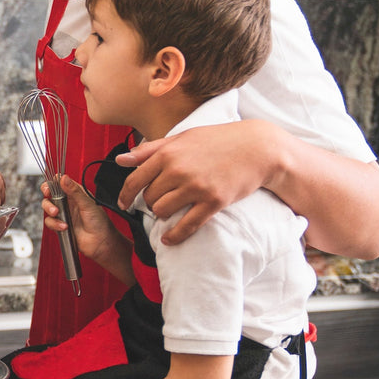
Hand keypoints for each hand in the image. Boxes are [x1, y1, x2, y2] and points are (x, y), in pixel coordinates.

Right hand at [42, 175, 115, 261]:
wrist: (101, 242)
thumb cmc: (100, 223)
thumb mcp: (88, 204)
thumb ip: (74, 191)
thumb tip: (64, 178)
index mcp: (76, 193)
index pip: (60, 183)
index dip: (52, 183)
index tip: (50, 187)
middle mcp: (68, 202)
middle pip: (50, 194)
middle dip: (48, 196)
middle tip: (49, 196)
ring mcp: (64, 214)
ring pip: (47, 208)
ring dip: (50, 210)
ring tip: (57, 214)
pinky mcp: (60, 225)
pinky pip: (50, 222)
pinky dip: (55, 224)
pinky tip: (64, 226)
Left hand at [116, 122, 268, 244]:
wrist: (257, 148)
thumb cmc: (217, 140)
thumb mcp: (181, 138)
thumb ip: (149, 150)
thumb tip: (121, 160)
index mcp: (168, 154)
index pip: (135, 180)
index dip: (125, 195)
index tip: (122, 204)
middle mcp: (178, 171)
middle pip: (149, 197)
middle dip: (151, 201)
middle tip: (160, 199)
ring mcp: (196, 187)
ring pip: (162, 211)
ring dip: (162, 214)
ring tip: (169, 210)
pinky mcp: (213, 202)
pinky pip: (186, 225)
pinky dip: (174, 235)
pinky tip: (168, 240)